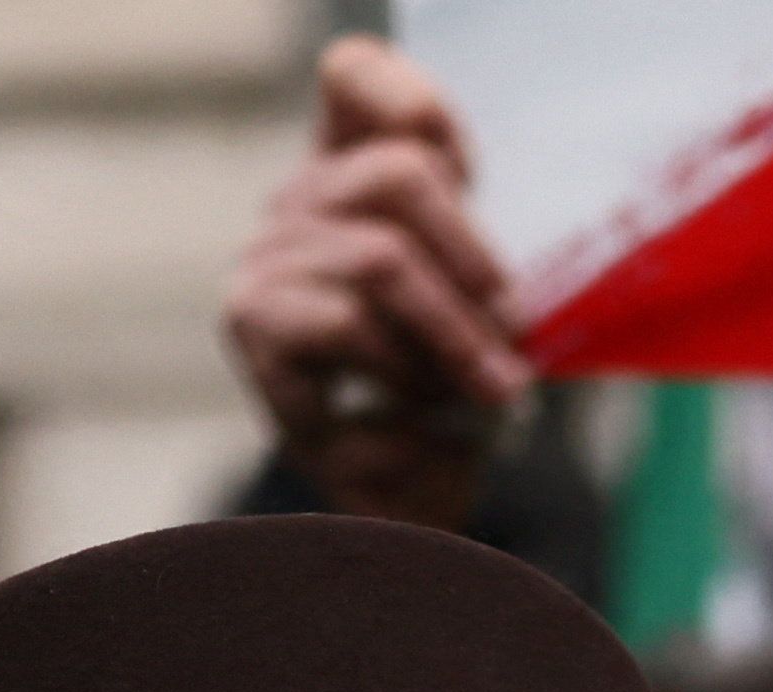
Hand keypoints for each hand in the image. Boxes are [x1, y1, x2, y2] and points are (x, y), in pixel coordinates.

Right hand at [223, 37, 528, 530]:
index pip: (357, 77)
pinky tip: (425, 426)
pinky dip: (408, 385)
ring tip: (486, 395)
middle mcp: (298, 205)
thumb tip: (512, 257)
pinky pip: (351, 330)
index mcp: (357, 175)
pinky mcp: (255, 333)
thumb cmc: (451, 413)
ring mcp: (266, 265)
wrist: (404, 535)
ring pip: (380, 258)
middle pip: (399, 173)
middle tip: (517, 338)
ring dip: (453, 340)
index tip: (473, 164)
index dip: (413, 96)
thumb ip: (488, 256)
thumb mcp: (489, 323)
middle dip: (477, 263)